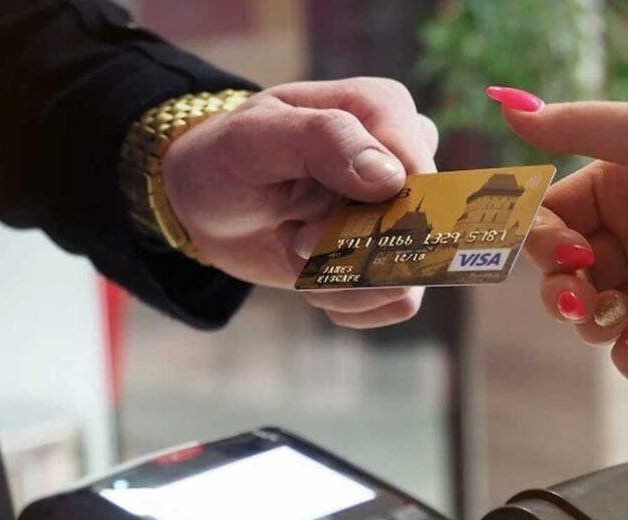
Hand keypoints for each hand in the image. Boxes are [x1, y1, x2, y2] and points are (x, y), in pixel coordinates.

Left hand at [162, 78, 437, 327]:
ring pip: (410, 274)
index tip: (306, 227)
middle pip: (417, 231)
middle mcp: (405, 157)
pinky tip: (315, 278)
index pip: (419, 176)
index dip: (369, 217)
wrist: (209, 205)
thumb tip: (390, 178)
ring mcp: (403, 209)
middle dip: (347, 251)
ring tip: (299, 254)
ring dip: (343, 281)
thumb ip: (323, 140)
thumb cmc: (228, 158)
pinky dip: (349, 302)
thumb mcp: (254, 139)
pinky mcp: (393, 255)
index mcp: (382, 110)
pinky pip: (400, 301)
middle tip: (294, 239)